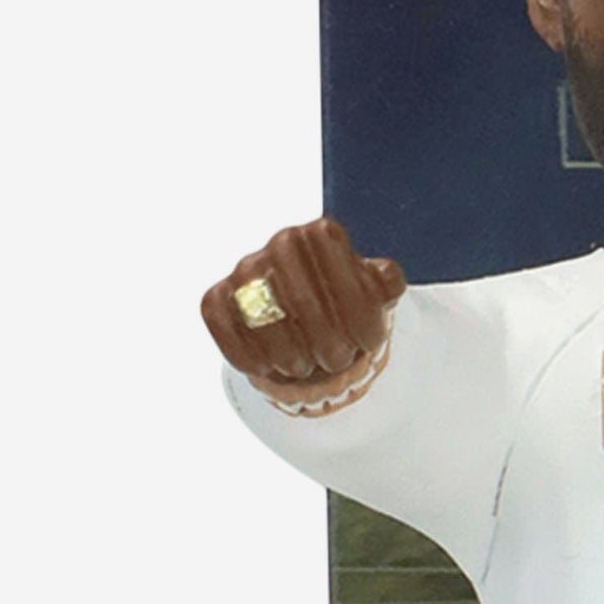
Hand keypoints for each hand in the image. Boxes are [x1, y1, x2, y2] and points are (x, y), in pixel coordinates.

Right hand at [200, 217, 405, 384]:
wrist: (311, 316)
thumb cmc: (349, 302)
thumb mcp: (378, 291)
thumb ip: (386, 283)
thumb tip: (385, 279)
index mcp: (322, 234)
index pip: (338, 268)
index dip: (357, 310)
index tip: (368, 341)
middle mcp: (281, 243)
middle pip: (300, 299)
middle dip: (325, 341)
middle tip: (338, 361)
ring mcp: (246, 270)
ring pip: (262, 317)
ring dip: (290, 354)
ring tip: (308, 367)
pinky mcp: (217, 297)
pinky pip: (224, 326)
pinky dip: (249, 355)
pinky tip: (271, 369)